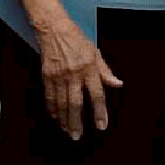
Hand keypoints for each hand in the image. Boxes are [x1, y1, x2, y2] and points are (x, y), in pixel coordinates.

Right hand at [35, 16, 120, 139]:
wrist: (52, 27)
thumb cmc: (75, 38)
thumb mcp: (94, 52)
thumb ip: (105, 71)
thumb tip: (118, 84)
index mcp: (89, 68)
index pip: (97, 95)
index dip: (100, 112)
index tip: (101, 126)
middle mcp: (74, 74)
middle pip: (76, 103)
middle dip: (76, 121)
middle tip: (77, 137)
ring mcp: (59, 75)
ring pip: (61, 102)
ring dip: (64, 119)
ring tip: (67, 131)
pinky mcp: (46, 74)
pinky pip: (49, 95)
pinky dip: (52, 108)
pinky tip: (55, 117)